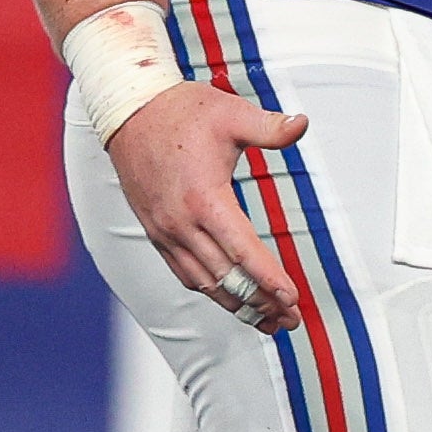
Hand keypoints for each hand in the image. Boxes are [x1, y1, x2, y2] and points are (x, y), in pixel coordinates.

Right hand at [106, 81, 310, 332]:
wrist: (129, 111)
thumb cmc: (183, 111)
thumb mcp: (231, 113)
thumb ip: (269, 126)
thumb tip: (302, 123)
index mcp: (204, 197)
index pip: (242, 249)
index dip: (268, 277)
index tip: (292, 299)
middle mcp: (181, 222)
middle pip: (226, 276)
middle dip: (261, 302)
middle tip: (292, 320)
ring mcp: (165, 231)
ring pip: (203, 282)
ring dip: (237, 305)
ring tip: (269, 320)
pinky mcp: (156, 231)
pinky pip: (185, 272)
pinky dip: (210, 291)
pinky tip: (232, 298)